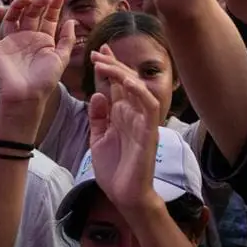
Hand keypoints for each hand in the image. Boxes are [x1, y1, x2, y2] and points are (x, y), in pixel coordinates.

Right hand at [0, 0, 75, 108]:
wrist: (26, 96)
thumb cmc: (46, 80)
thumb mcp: (61, 58)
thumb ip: (67, 39)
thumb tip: (71, 20)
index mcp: (43, 40)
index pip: (48, 18)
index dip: (53, 6)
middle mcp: (27, 38)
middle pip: (31, 14)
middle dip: (38, 4)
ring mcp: (11, 42)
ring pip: (12, 17)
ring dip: (18, 6)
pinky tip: (1, 9)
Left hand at [88, 48, 160, 211]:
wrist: (125, 195)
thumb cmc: (114, 170)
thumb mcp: (98, 139)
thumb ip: (98, 117)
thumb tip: (97, 94)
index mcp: (121, 115)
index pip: (117, 85)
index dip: (110, 67)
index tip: (98, 52)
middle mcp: (133, 114)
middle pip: (126, 82)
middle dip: (113, 65)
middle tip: (98, 51)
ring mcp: (142, 121)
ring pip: (137, 89)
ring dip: (122, 74)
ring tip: (105, 64)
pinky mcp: (149, 130)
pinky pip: (148, 106)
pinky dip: (138, 92)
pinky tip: (126, 82)